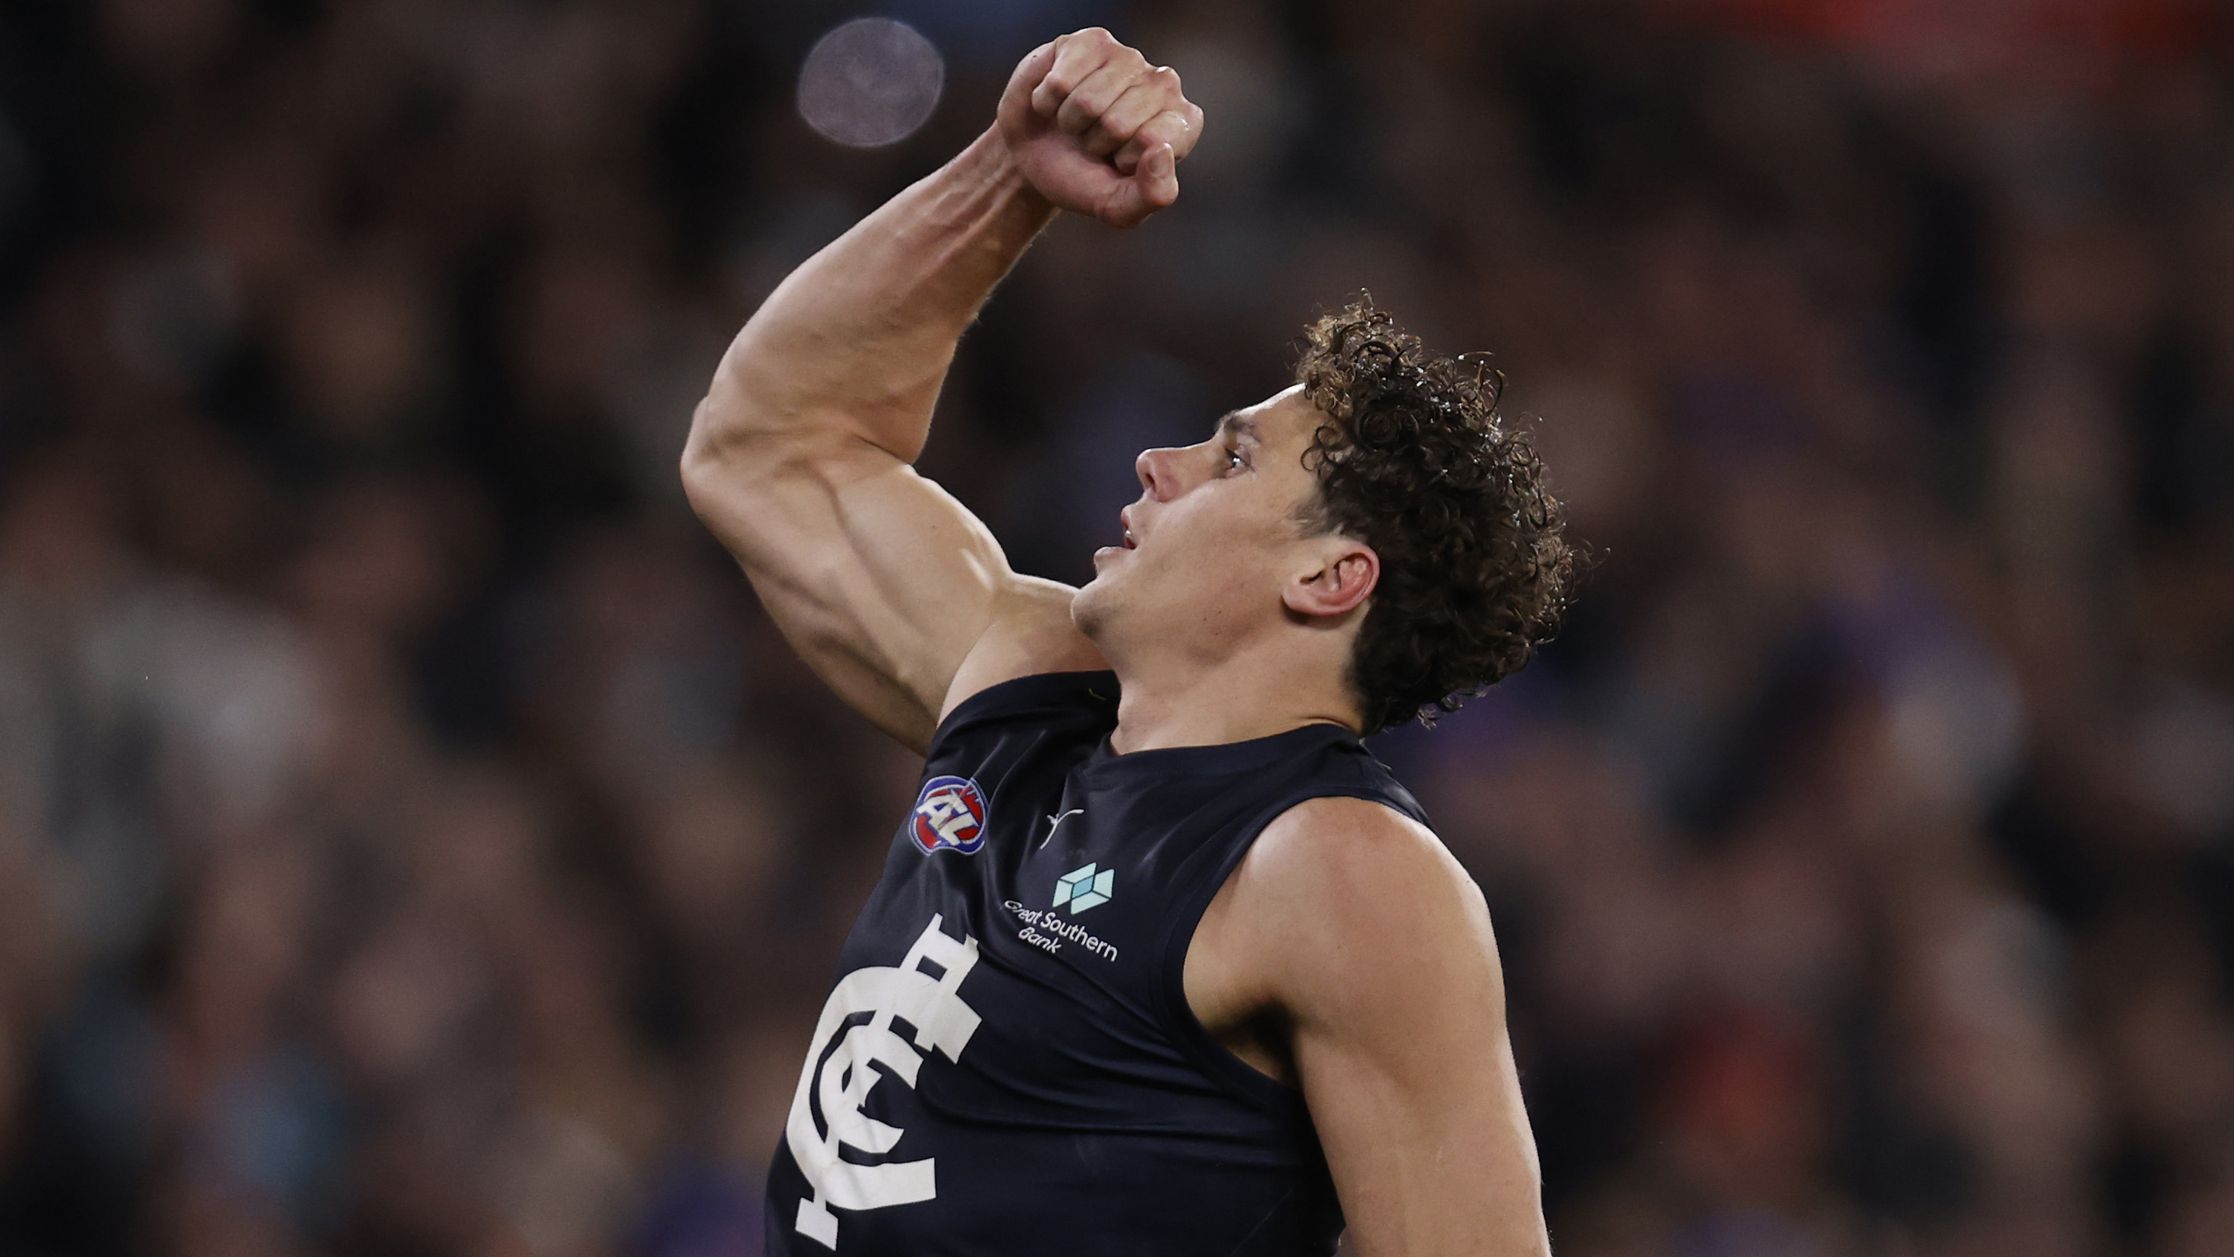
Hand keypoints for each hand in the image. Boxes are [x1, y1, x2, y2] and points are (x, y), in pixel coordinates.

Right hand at [995, 28, 1204, 228]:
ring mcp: (1128, 58)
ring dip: (1071, 122)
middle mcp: (1164, 84)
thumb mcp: (1117, 206)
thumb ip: (1153, 195)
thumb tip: (1161, 150)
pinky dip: (1048, 102)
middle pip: (1118, 122)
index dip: (1125, 159)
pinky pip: (1060, 81)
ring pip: (1087, 101)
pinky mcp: (1091, 41)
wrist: (1032, 157)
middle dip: (1095, 142)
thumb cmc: (1083, 179)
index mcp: (1182, 124)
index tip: (1118, 161)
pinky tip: (1057, 101)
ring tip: (1076, 123)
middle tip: (1092, 142)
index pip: (1155, 140)